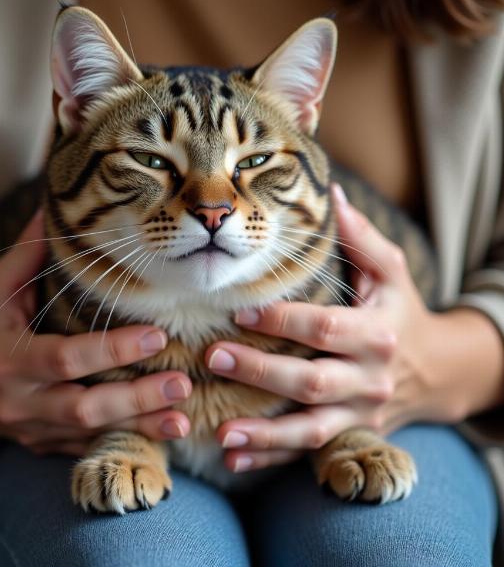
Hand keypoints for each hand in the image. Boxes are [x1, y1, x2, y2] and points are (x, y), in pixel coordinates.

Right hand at [0, 211, 190, 455]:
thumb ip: (27, 256)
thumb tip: (52, 210)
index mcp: (9, 359)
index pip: (66, 357)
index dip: (112, 350)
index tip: (157, 336)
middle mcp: (22, 401)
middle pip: (84, 407)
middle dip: (136, 398)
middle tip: (182, 383)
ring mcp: (36, 429)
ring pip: (94, 433)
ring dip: (142, 426)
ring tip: (184, 417)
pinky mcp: (49, 446)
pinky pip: (91, 447)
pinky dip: (129, 440)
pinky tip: (164, 432)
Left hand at [206, 184, 503, 472]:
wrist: (438, 370)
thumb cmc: (402, 312)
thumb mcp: (391, 272)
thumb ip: (361, 237)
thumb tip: (331, 193)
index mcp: (376, 332)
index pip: (323, 328)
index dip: (281, 321)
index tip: (239, 311)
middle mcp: (370, 378)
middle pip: (311, 381)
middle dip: (260, 372)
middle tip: (213, 357)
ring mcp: (362, 412)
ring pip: (310, 429)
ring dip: (264, 433)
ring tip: (223, 432)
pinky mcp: (353, 434)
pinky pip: (309, 450)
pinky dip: (272, 457)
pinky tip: (236, 456)